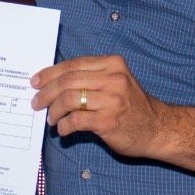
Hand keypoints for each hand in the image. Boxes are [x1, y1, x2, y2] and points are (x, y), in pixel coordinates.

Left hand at [31, 55, 171, 159]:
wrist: (158, 128)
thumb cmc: (132, 106)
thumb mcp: (116, 81)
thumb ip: (91, 78)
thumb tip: (54, 83)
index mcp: (112, 64)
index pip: (72, 65)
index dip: (49, 74)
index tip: (35, 82)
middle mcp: (113, 79)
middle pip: (67, 81)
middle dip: (46, 93)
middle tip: (36, 103)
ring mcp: (112, 100)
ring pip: (68, 100)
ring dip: (54, 111)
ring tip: (51, 119)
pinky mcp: (109, 121)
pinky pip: (76, 121)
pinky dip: (64, 126)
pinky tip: (63, 130)